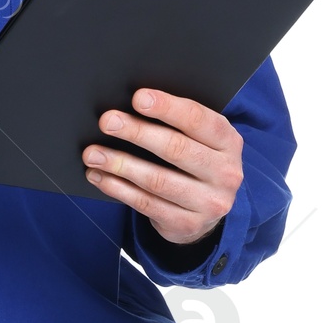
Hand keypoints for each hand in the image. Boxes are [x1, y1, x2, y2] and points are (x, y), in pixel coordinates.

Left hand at [82, 89, 242, 245]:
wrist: (208, 211)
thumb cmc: (196, 162)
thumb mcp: (201, 141)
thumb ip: (180, 124)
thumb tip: (134, 104)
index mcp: (229, 142)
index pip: (198, 119)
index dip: (167, 107)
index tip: (137, 98)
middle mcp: (225, 173)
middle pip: (175, 149)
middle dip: (137, 132)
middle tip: (107, 121)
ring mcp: (208, 203)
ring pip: (157, 180)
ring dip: (120, 164)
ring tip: (93, 153)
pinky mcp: (186, 224)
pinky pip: (146, 204)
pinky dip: (118, 188)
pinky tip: (100, 176)